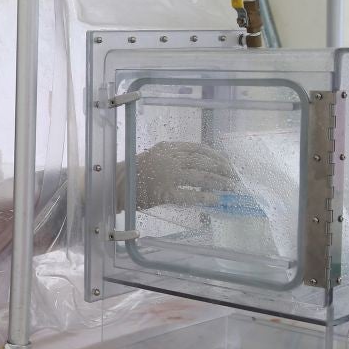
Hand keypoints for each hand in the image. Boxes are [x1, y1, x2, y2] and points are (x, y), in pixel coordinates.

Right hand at [120, 141, 235, 210]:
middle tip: (234, 177)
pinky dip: (205, 198)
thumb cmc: (135, 172)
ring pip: (201, 177)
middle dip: (222, 170)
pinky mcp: (164, 193)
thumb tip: (203, 166)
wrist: (114, 185)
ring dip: (219, 183)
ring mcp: (167, 176)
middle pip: (204, 162)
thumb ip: (175, 158)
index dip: (216, 156)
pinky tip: (215, 200)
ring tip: (230, 188)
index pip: (199, 149)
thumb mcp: (156, 157)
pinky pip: (190, 196)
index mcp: (168, 148)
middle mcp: (169, 159)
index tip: (227, 163)